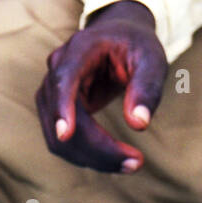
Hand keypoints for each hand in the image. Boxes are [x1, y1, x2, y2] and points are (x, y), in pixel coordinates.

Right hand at [36, 0, 166, 172]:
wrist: (118, 39)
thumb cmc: (136, 47)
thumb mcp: (152, 59)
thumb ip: (147, 88)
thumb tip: (138, 125)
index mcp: (80, 48)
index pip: (63, 80)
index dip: (62, 108)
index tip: (65, 134)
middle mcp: (57, 69)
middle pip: (63, 119)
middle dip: (97, 148)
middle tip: (136, 163)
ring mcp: (49, 92)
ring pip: (58, 138)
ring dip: (92, 158)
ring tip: (130, 163)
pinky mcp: (52, 111)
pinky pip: (62, 143)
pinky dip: (87, 156)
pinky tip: (113, 158)